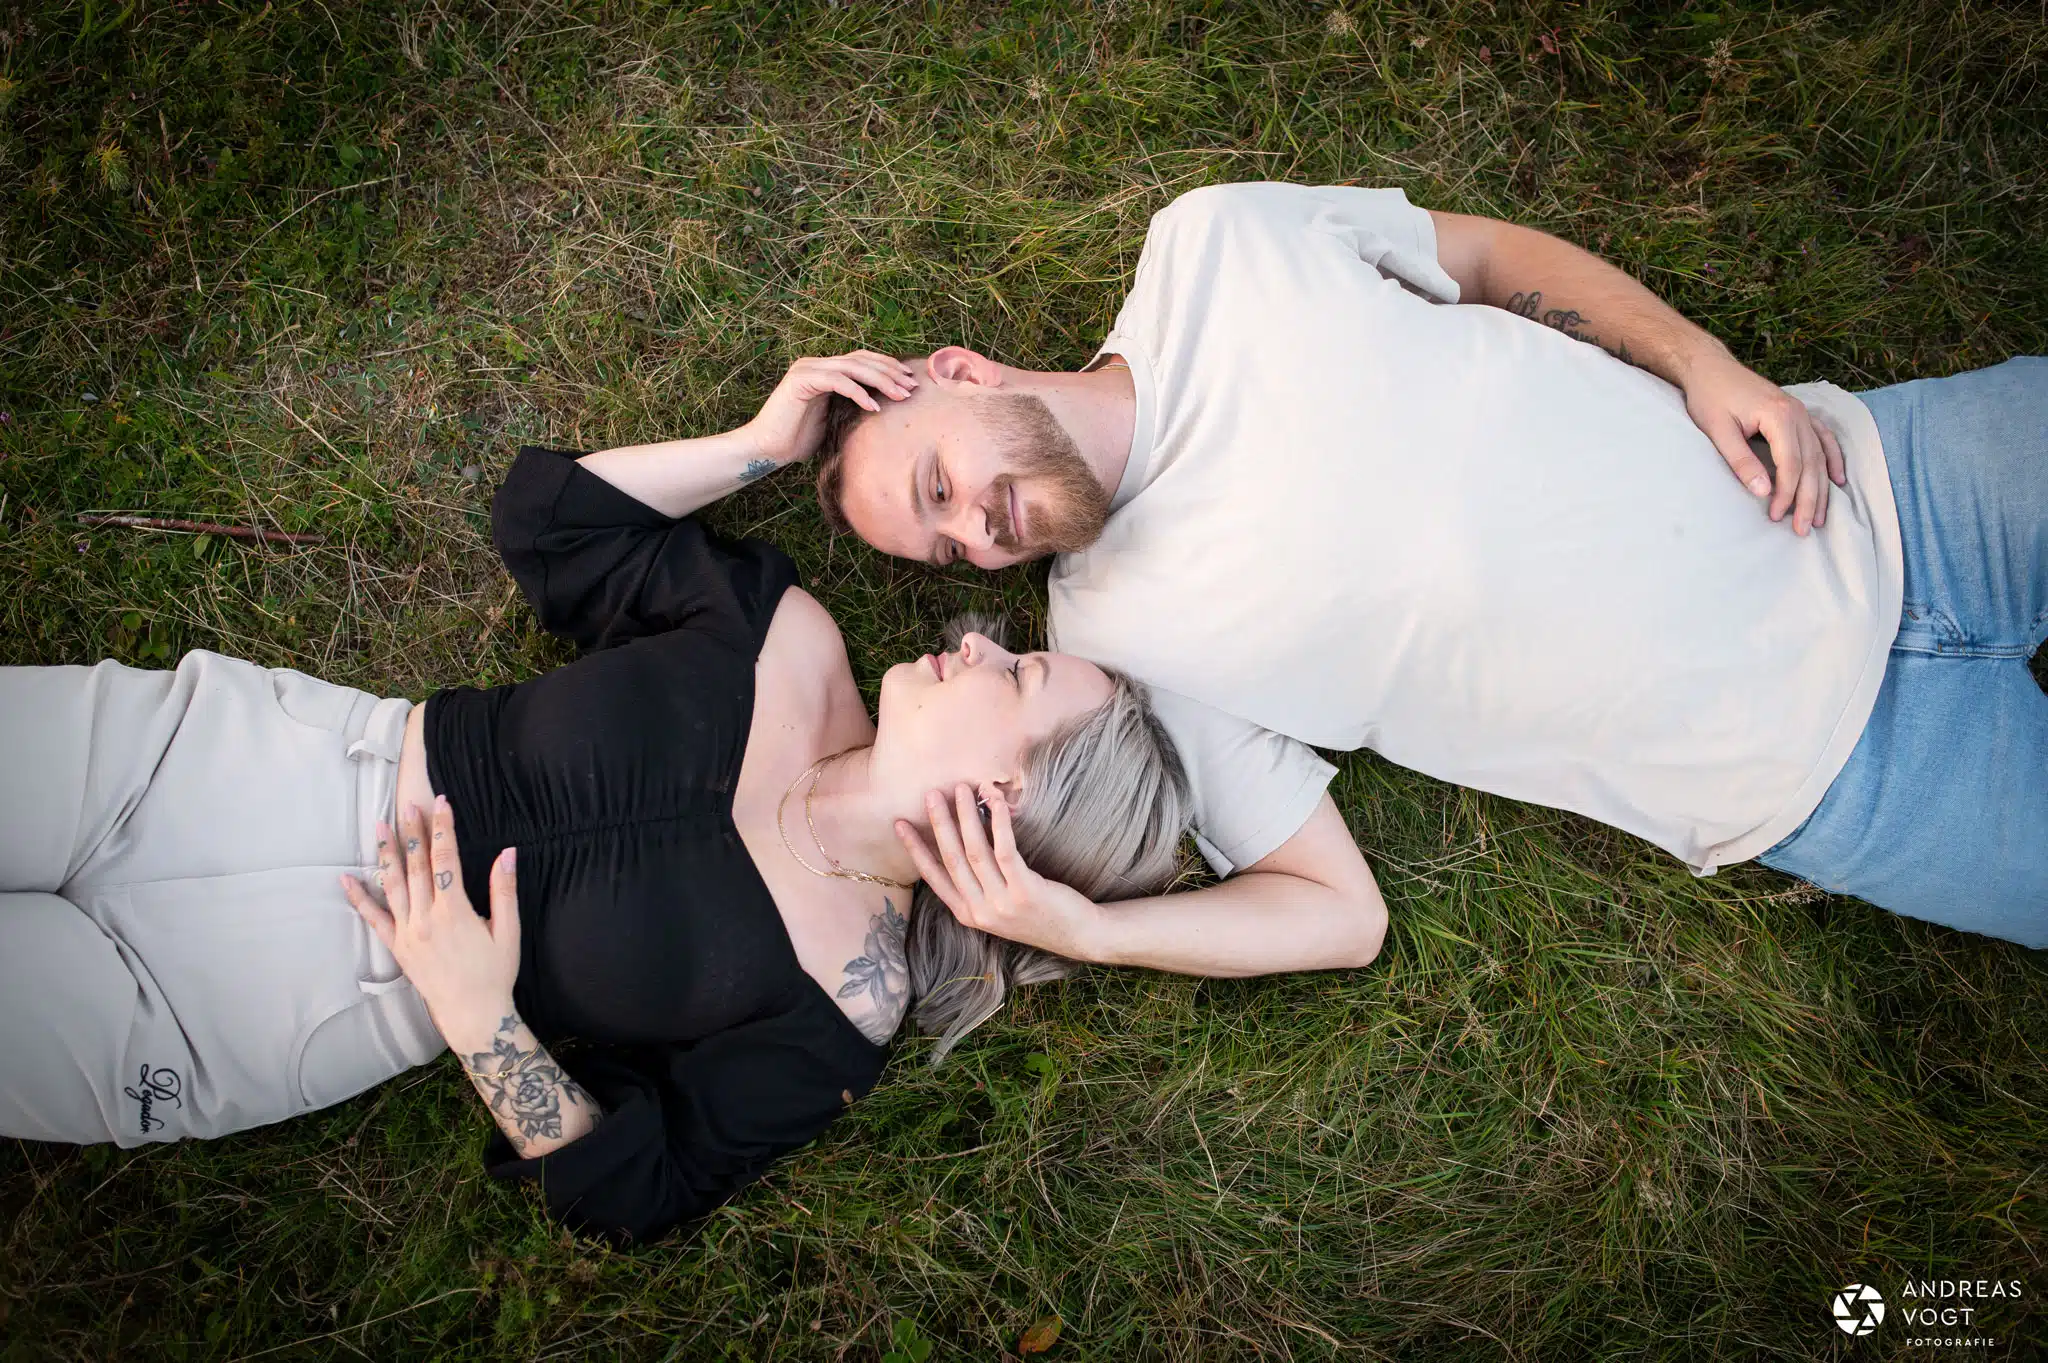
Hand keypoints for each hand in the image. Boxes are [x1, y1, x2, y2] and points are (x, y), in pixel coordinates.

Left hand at [340, 795, 519, 1048]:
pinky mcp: (396, 947)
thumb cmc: (495, 974)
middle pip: (416, 865)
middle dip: (412, 831)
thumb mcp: (509, 932)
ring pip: (392, 885)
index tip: (441, 803)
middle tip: (406, 804)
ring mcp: (407, 933)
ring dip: (385, 854)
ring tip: (378, 827)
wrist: (472, 1015)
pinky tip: (346, 878)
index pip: (446, 859)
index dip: (443, 828)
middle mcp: (425, 918)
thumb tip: (508, 853)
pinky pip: (373, 918)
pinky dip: (358, 897)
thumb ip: (504, 891)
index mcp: (455, 911)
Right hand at [738, 351, 918, 466]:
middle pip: (861, 359)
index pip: (861, 360)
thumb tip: (883, 409)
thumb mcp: (834, 420)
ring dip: (880, 380)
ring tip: (900, 395)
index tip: (910, 380)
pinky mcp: (801, 380)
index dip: (887, 367)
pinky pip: (837, 382)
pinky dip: (858, 393)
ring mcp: (807, 369)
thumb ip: (852, 407)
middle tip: (912, 386)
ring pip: (852, 367)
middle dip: (890, 371)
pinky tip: (874, 408)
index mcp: (824, 370)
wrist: (768, 449)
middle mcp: (816, 364)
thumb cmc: (799, 440)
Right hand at [894, 781, 1102, 960]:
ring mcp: (1001, 903)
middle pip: (952, 858)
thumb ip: (978, 885)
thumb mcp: (999, 906)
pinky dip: (998, 823)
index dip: (915, 849)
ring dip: (966, 816)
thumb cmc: (1038, 914)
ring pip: (975, 851)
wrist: (1078, 935)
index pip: (934, 877)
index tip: (900, 824)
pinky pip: (1005, 850)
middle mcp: (980, 911)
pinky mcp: (1025, 891)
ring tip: (962, 790)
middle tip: (931, 794)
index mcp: (968, 914)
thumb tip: (960, 840)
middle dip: (938, 823)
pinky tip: (994, 802)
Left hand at [1681, 347, 1845, 535]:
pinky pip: (1824, 438)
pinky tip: (1837, 479)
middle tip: (1803, 530)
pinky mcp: (1798, 413)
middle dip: (1808, 499)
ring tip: (1820, 517)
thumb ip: (1741, 461)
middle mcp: (1798, 413)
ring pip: (1820, 454)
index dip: (1787, 494)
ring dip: (1822, 487)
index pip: (1791, 464)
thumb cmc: (1709, 397)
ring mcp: (1801, 412)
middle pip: (1811, 463)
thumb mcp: (1718, 430)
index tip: (1778, 518)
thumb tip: (1763, 492)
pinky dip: (1832, 459)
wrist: (1710, 367)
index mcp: (1779, 416)